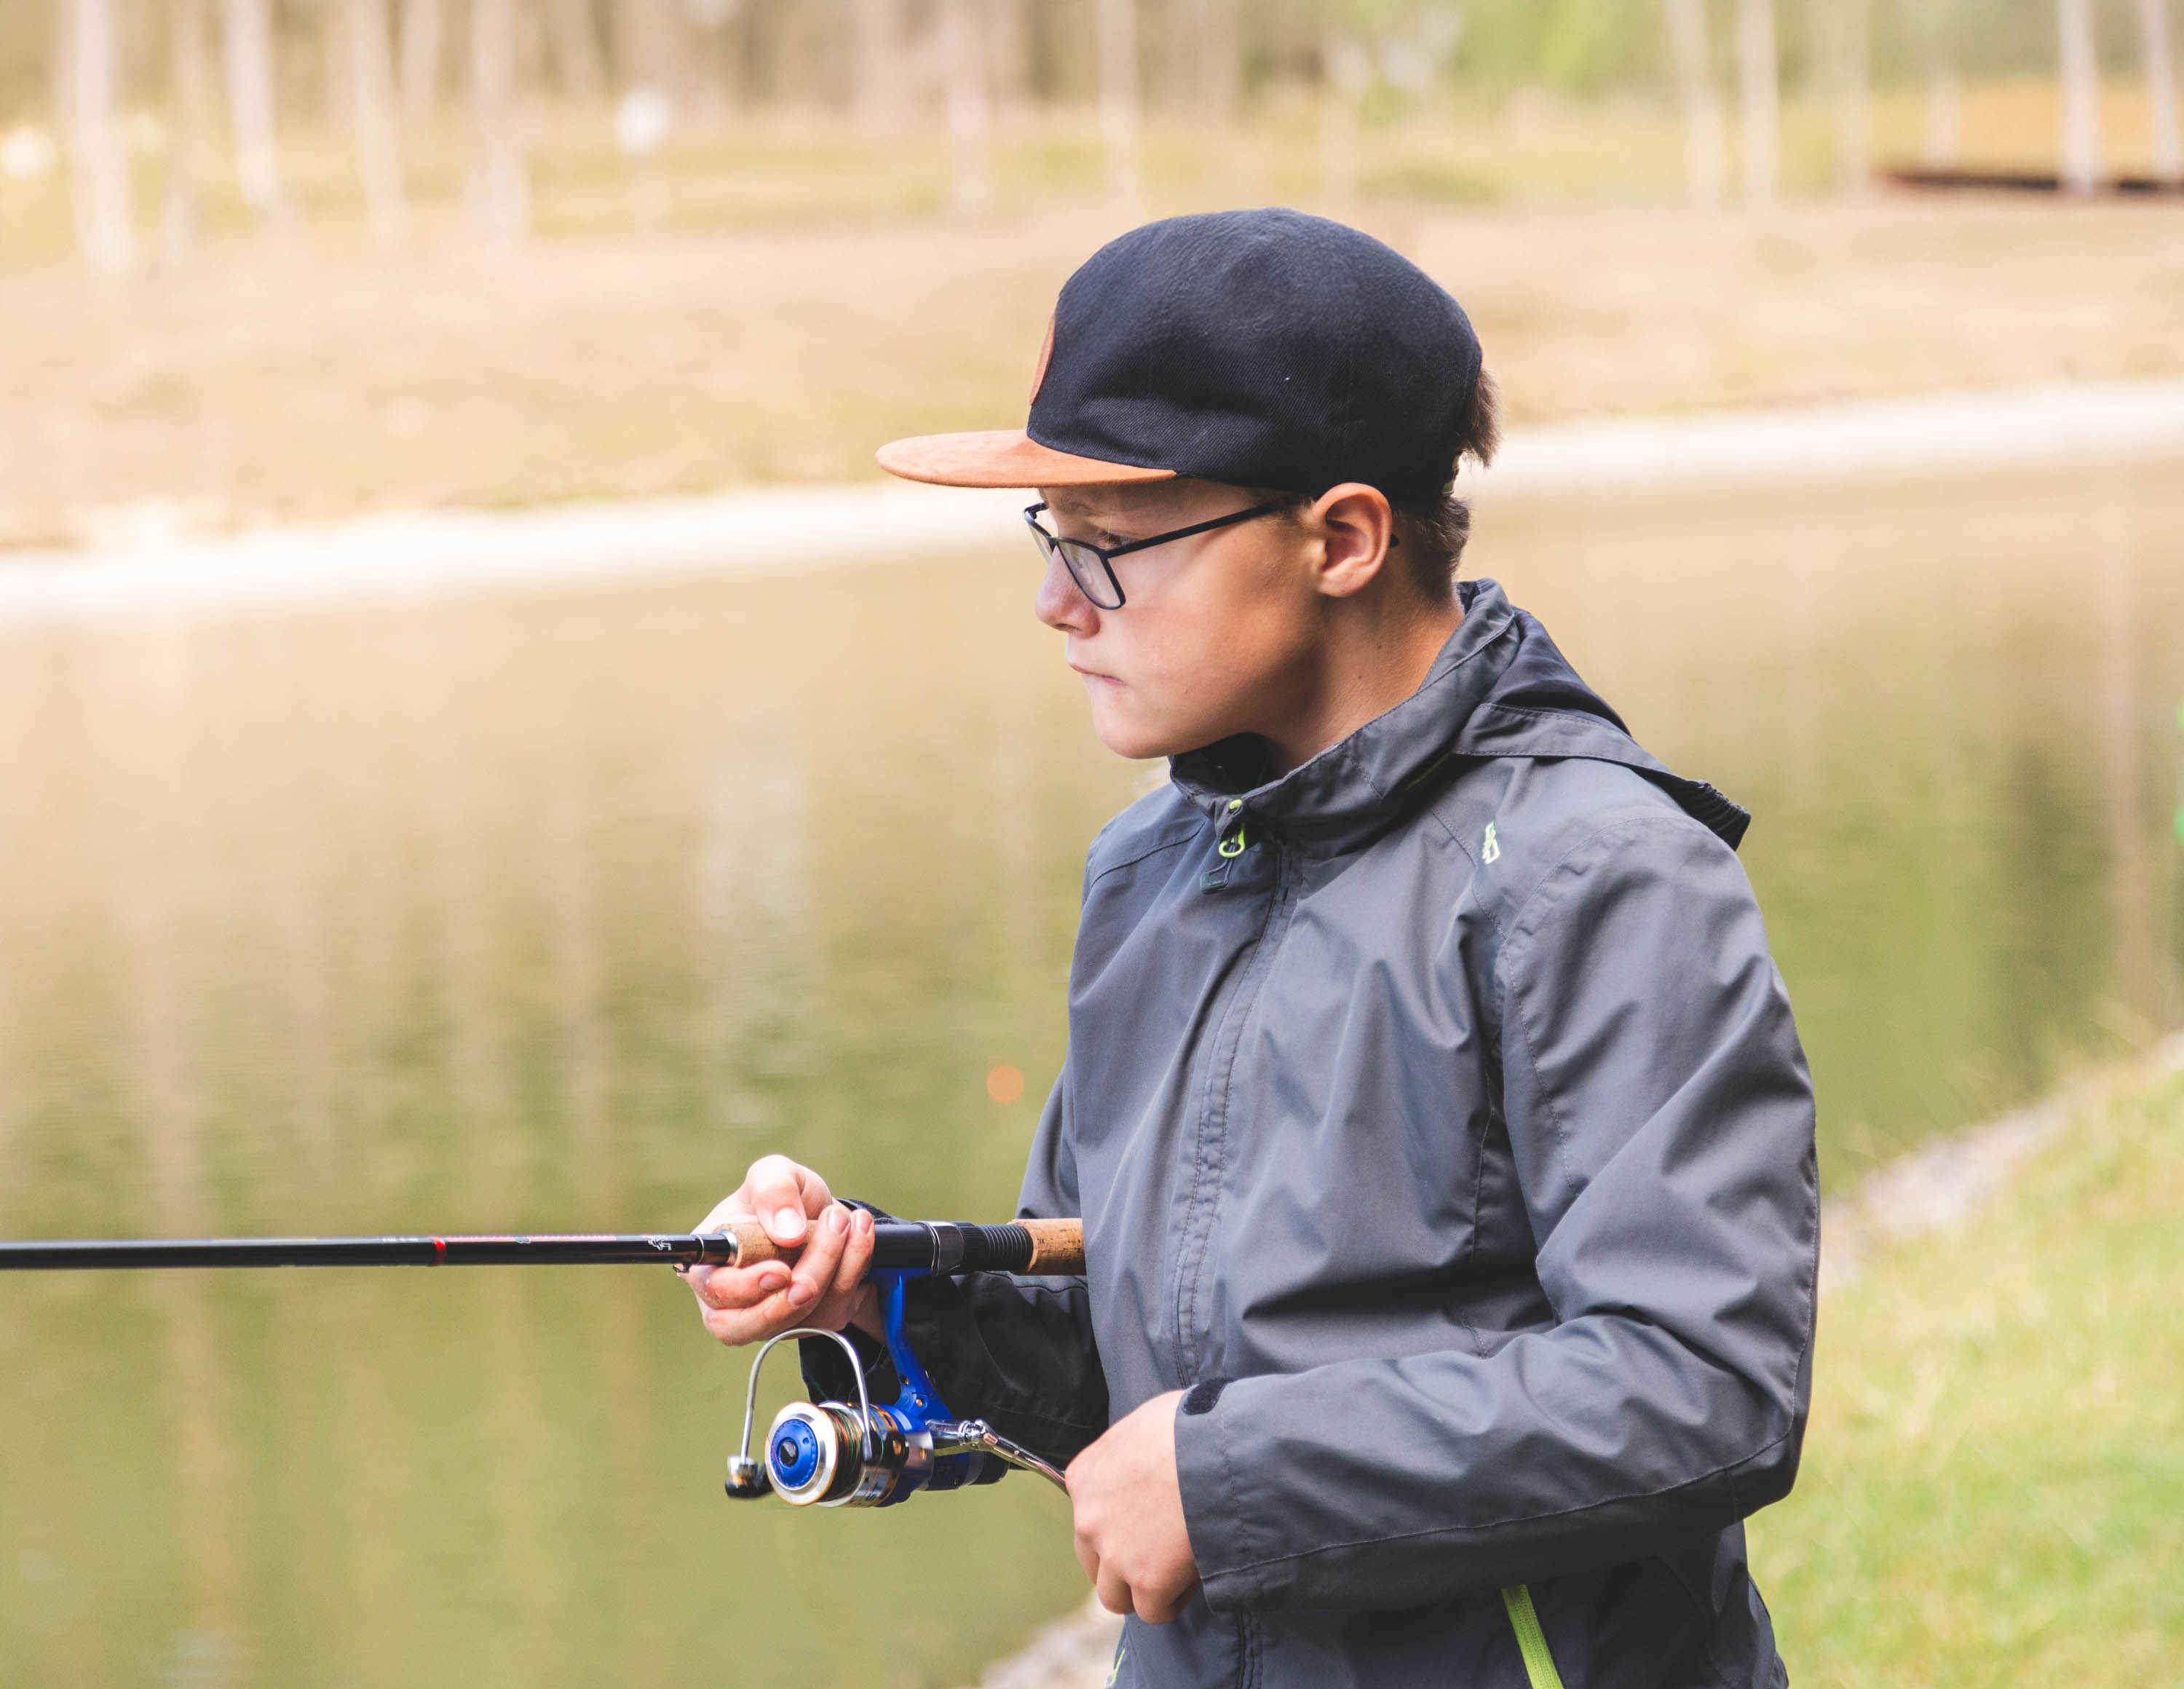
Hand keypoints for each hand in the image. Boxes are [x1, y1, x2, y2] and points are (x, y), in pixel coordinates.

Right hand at [683, 1155, 877, 1345]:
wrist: (823, 1216)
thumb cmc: (784, 1198)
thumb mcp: (775, 1173)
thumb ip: (773, 1190)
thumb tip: (786, 1231)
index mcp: (711, 1266)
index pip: (715, 1292)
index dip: (746, 1288)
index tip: (781, 1270)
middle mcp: (735, 1304)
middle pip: (755, 1321)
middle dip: (797, 1287)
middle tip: (828, 1238)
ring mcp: (774, 1320)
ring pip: (802, 1318)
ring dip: (834, 1267)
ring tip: (845, 1219)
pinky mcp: (811, 1325)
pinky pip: (834, 1313)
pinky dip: (853, 1269)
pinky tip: (860, 1233)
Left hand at [1066, 1389, 1198, 1622]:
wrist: (1219, 1449)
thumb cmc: (1193, 1425)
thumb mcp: (1146, 1422)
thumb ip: (1134, 1452)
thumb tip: (1151, 1460)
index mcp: (1083, 1477)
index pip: (1089, 1519)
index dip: (1122, 1524)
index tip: (1152, 1520)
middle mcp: (1088, 1518)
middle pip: (1095, 1562)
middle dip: (1123, 1563)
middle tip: (1161, 1551)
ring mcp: (1114, 1553)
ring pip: (1115, 1596)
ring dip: (1142, 1590)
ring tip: (1176, 1572)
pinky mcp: (1147, 1579)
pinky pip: (1153, 1611)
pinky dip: (1172, 1602)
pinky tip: (1192, 1579)